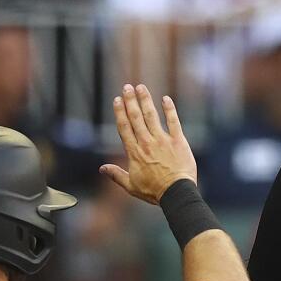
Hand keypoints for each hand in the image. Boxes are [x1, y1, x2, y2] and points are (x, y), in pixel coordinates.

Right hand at [100, 84, 196, 203]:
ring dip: (145, 100)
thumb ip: (116, 175)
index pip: (124, 127)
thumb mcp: (131, 186)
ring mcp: (162, 141)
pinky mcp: (178, 141)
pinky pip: (173, 121)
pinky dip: (169, 109)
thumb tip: (102, 169)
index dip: (120, 112)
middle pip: (135, 117)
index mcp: (134, 152)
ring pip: (151, 116)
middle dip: (130, 100)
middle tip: (127, 87)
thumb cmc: (154, 192)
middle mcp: (146, 142)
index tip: (117, 100)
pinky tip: (165, 99)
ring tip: (141, 87)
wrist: (176, 194)